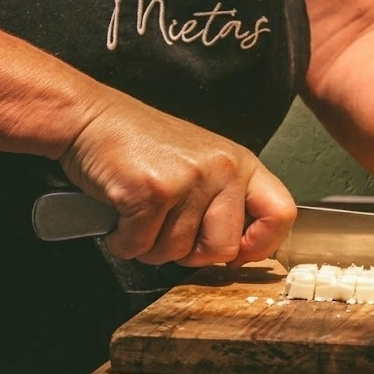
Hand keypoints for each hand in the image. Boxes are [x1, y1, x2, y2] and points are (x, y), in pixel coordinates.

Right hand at [56, 92, 296, 267]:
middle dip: (188, 254)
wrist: (91, 119)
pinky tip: (120, 213)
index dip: (261, 245)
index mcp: (241, 163)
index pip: (282, 213)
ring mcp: (190, 178)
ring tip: (139, 212)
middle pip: (223, 248)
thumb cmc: (141, 146)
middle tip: (166, 229)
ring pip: (177, 253)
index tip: (236, 255)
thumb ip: (224, 201)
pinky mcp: (154, 190)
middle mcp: (224, 168)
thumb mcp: (200, 165)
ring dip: (149, 245)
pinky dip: (122, 240)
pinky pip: (140, 246)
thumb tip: (237, 254)